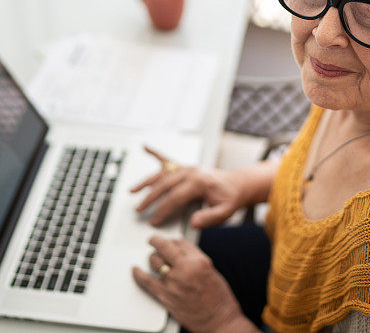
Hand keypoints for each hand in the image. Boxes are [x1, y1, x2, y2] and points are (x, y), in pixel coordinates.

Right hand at [130, 162, 245, 228]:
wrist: (237, 184)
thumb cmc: (230, 198)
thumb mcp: (225, 212)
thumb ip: (209, 218)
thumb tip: (193, 222)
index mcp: (199, 182)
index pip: (175, 197)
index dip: (162, 210)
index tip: (153, 221)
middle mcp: (191, 172)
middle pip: (164, 184)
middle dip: (149, 198)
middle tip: (138, 210)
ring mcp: (187, 167)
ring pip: (162, 173)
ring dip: (146, 182)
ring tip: (132, 191)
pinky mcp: (186, 166)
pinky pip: (168, 159)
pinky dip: (155, 153)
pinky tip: (145, 147)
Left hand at [132, 236, 254, 332]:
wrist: (219, 321)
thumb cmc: (220, 300)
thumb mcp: (211, 272)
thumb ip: (195, 261)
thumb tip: (181, 255)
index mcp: (200, 261)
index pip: (181, 242)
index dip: (173, 241)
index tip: (170, 241)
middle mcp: (186, 269)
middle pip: (165, 247)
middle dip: (156, 241)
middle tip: (153, 240)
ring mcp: (174, 282)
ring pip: (155, 262)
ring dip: (152, 258)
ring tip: (151, 258)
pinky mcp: (166, 296)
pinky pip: (147, 282)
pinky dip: (139, 274)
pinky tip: (135, 270)